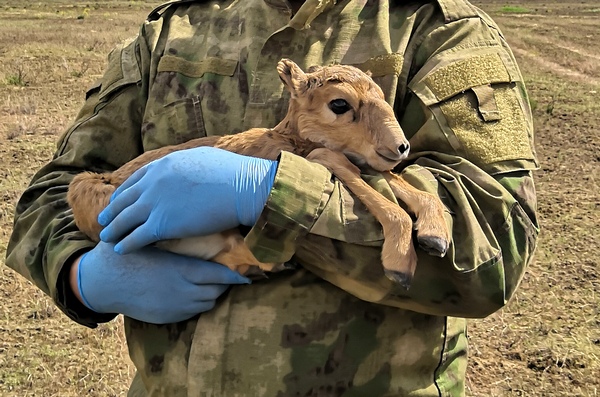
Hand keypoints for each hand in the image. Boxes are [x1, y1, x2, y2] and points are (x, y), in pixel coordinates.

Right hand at [71, 242, 249, 323]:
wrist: (101, 283)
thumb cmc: (126, 255)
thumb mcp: (151, 239)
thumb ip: (173, 233)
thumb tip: (196, 213)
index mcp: (181, 270)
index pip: (219, 275)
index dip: (236, 274)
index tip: (248, 271)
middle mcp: (182, 292)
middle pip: (217, 291)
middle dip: (226, 283)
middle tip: (233, 272)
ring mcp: (174, 307)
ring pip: (207, 304)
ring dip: (213, 293)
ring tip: (215, 281)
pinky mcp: (166, 317)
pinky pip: (192, 313)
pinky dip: (199, 303)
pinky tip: (196, 291)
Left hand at [98, 147, 277, 253]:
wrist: (241, 188)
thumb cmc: (231, 174)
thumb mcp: (202, 159)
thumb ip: (187, 165)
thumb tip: (189, 166)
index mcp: (163, 166)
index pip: (136, 181)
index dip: (125, 193)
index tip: (119, 201)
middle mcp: (153, 183)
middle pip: (125, 200)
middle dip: (113, 211)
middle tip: (104, 219)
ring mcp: (155, 203)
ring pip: (125, 219)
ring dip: (114, 229)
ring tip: (106, 237)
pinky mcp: (161, 224)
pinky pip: (136, 236)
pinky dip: (126, 244)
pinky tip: (120, 250)